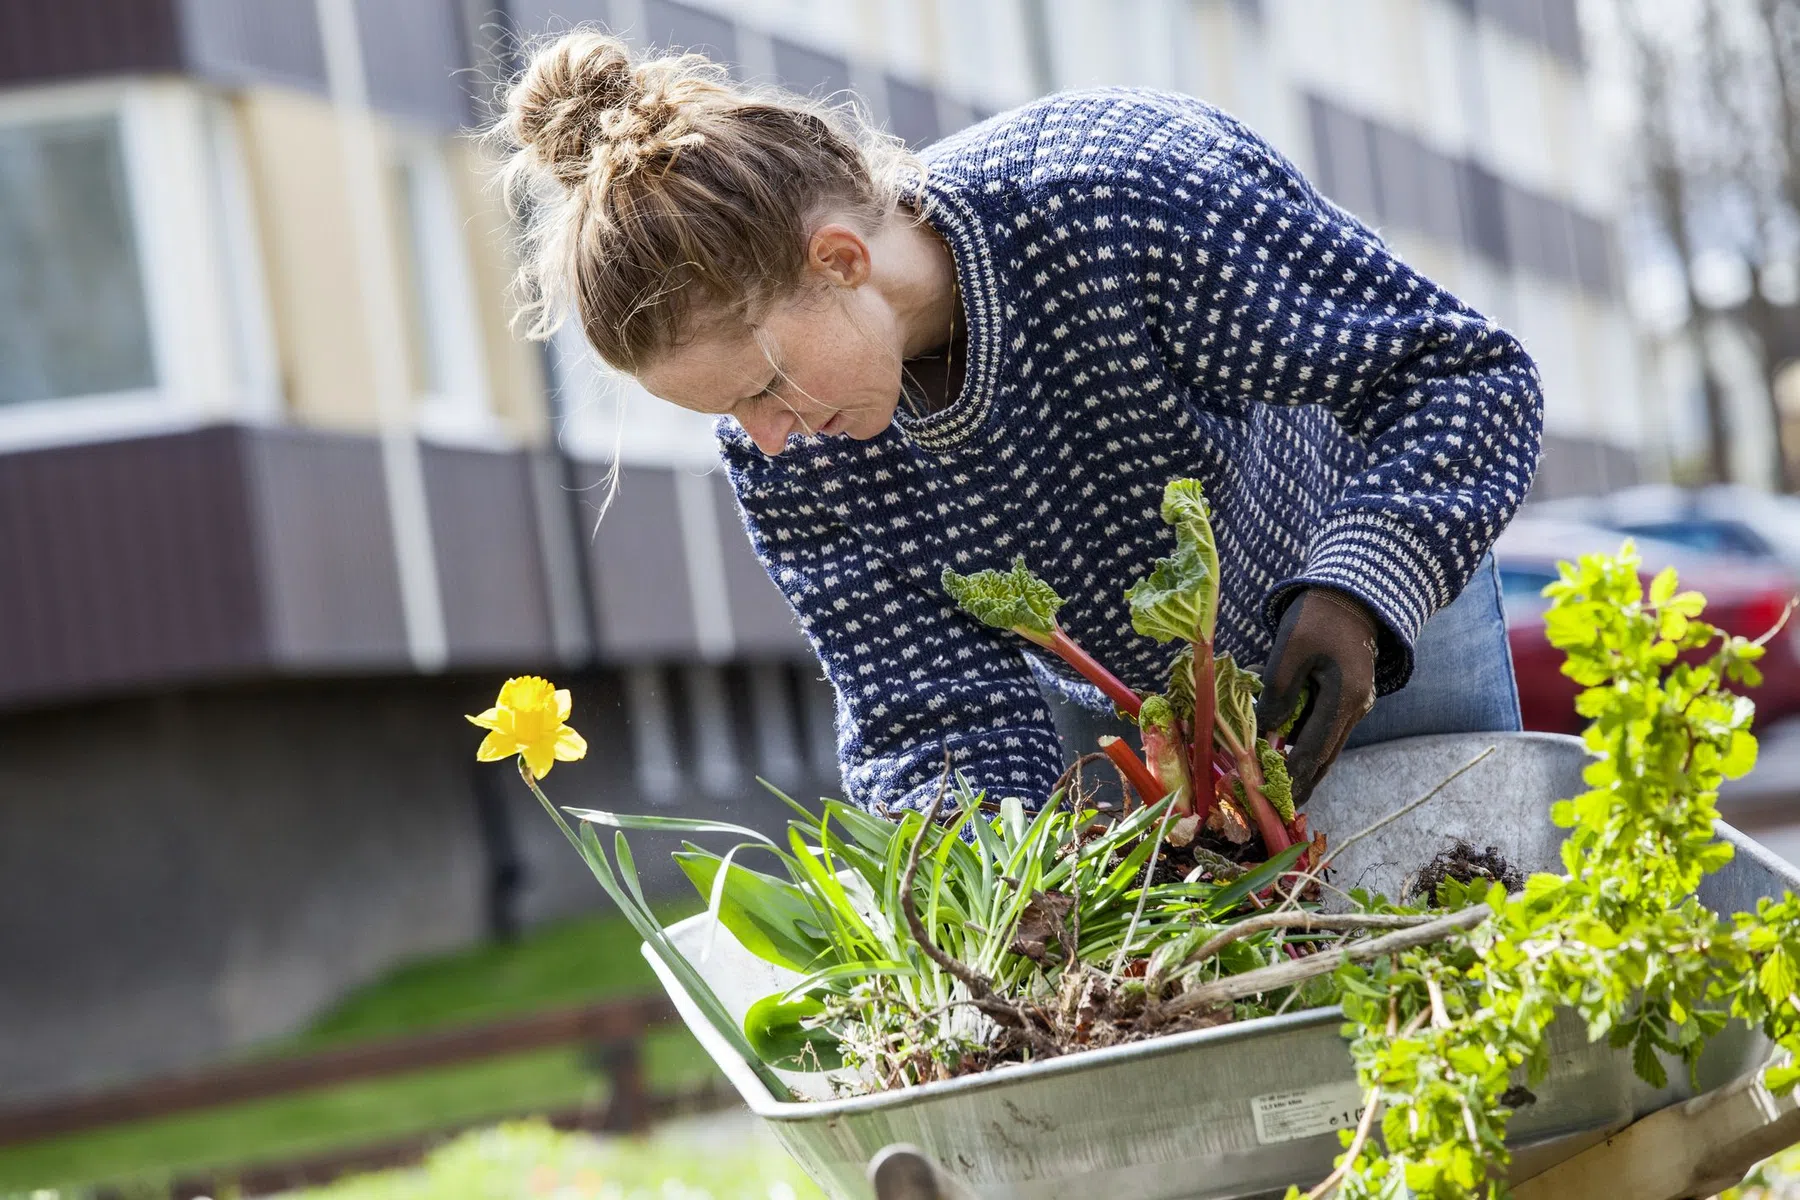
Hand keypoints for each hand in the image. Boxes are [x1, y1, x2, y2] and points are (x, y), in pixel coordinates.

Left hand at [1255, 588, 1379, 807]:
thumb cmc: (1318, 616)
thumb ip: (1279, 691)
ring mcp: (1354, 703)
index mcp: (1345, 697)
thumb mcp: (1291, 649)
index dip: (1295, 775)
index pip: (1315, 748)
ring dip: (1304, 765)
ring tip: (1283, 791)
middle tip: (1282, 809)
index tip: (1277, 798)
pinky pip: (1324, 728)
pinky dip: (1307, 744)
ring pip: (1325, 743)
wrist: (1351, 594)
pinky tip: (1289, 757)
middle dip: (1303, 782)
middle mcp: (1355, 707)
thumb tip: (1267, 732)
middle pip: (1325, 754)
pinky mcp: (1346, 697)